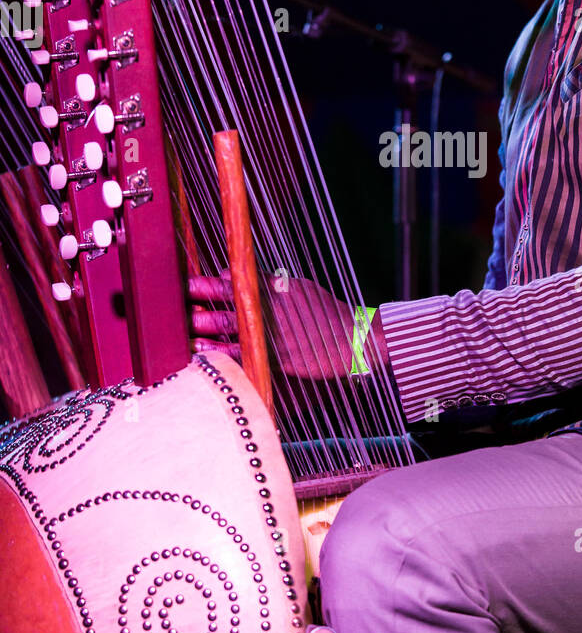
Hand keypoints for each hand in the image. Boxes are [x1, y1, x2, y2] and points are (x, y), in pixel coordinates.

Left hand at [188, 272, 388, 380]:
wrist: (353, 339)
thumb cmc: (326, 312)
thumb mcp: (300, 288)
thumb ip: (269, 282)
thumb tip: (237, 274)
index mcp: (276, 290)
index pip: (235, 284)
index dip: (208, 284)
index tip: (187, 283)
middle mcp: (271, 310)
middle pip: (227, 306)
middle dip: (199, 306)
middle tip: (176, 306)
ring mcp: (273, 334)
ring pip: (231, 330)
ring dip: (205, 328)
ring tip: (184, 328)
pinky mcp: (278, 358)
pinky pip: (244, 355)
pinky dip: (221, 354)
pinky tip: (203, 354)